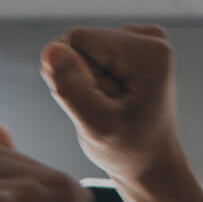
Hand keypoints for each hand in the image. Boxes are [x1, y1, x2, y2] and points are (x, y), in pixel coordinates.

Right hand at [40, 25, 183, 189]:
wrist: (151, 164)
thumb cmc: (128, 150)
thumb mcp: (96, 127)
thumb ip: (72, 89)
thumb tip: (51, 50)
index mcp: (149, 51)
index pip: (78, 40)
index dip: (74, 76)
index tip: (98, 105)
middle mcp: (151, 37)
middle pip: (80, 42)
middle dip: (80, 79)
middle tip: (103, 110)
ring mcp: (144, 39)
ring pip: (82, 50)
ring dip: (86, 82)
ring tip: (108, 109)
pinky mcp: (134, 46)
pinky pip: (89, 54)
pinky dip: (92, 80)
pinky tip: (110, 101)